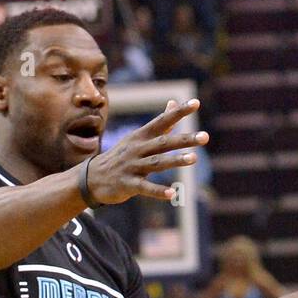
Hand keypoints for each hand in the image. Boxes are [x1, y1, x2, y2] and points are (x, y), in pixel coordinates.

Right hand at [83, 99, 207, 205]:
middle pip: (164, 143)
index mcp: (141, 136)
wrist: (92, 177)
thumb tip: (173, 103)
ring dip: (175, 161)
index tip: (195, 103)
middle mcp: (137, 149)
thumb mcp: (138, 137)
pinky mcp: (128, 184)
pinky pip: (145, 188)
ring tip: (194, 159)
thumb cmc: (122, 156)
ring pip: (157, 163)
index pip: (162, 121)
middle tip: (205, 137)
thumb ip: (159, 124)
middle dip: (184, 139)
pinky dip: (159, 191)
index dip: (178, 112)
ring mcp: (132, 166)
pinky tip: (172, 194)